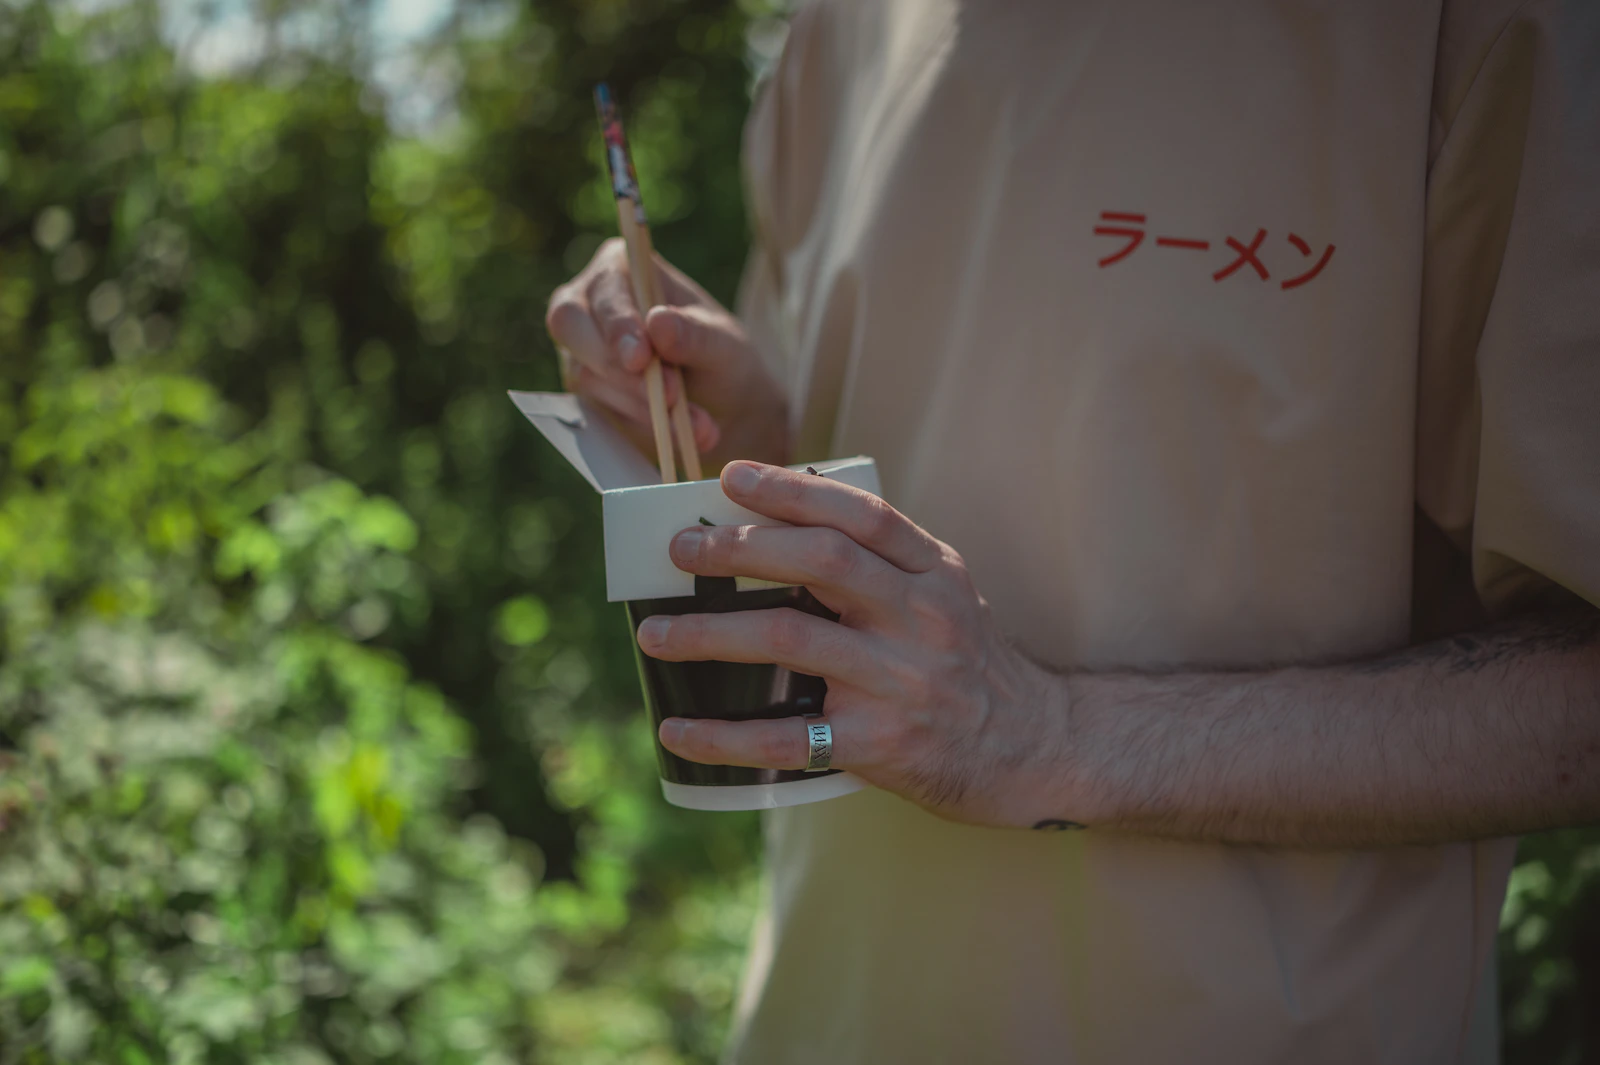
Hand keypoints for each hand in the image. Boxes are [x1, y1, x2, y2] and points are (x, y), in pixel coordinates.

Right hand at [545, 238, 789, 467]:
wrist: (723, 407)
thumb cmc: (722, 358)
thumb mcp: (724, 345)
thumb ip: (694, 334)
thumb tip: (657, 323)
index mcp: (621, 269)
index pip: (602, 290)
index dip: (616, 324)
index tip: (640, 358)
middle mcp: (589, 304)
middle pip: (570, 326)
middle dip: (618, 367)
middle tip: (668, 396)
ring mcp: (581, 350)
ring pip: (588, 375)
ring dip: (644, 405)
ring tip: (698, 424)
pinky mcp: (585, 392)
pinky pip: (597, 409)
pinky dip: (640, 425)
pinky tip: (678, 436)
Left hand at [634, 461, 1073, 827]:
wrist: (1037, 749)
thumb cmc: (970, 666)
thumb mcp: (947, 596)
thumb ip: (883, 565)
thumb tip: (777, 530)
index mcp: (934, 572)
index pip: (861, 513)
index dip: (792, 489)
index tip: (731, 477)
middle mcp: (921, 618)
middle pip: (820, 562)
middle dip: (739, 549)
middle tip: (680, 550)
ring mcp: (901, 681)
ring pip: (790, 639)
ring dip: (709, 634)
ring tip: (654, 635)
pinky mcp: (882, 745)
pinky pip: (788, 737)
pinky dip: (724, 735)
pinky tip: (677, 730)